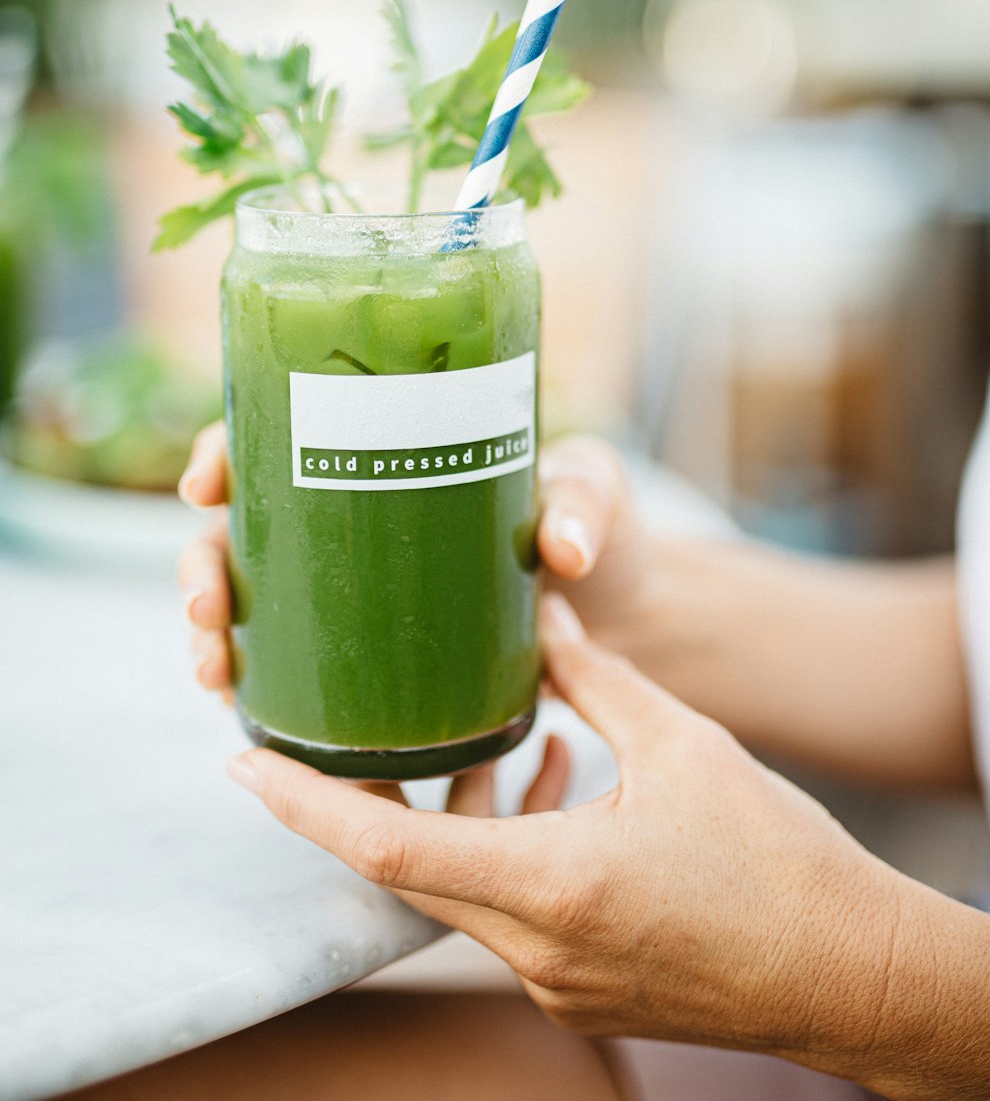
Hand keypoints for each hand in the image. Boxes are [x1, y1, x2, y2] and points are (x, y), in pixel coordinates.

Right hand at [176, 425, 653, 695]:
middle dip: (203, 565)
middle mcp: (356, 519)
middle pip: (245, 529)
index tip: (206, 481)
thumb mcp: (592, 494)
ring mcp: (359, 591)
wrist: (630, 610)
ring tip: (214, 671)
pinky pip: (292, 668)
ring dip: (213, 635)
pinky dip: (256, 687)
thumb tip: (563, 551)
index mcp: (388, 452)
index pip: (282, 434)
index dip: (227, 450)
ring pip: (252, 603)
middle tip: (207, 605)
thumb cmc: (602, 528)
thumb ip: (582, 509)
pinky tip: (240, 712)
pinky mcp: (376, 656)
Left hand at [225, 596, 898, 1071]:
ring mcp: (557, 984)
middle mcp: (538, 950)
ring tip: (499, 740)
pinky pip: (513, 914)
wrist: (850, 972)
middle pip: (412, 871)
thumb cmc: (778, 861)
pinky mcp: (582, 992)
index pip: (389, 852)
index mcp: (555, 887)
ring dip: (460, 817)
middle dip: (374, 799)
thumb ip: (599, 679)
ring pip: (465, 892)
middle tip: (350, 730)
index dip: (305, 806)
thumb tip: (545, 613)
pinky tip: (561, 781)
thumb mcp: (685, 746)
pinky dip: (511, 848)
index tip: (241, 765)